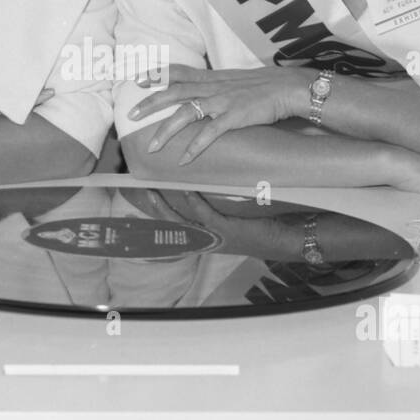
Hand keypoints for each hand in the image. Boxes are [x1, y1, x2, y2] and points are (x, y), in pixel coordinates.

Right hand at [122, 187, 307, 259]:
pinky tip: (188, 192)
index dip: (152, 209)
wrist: (283, 240)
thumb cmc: (259, 225)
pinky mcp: (227, 231)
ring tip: (152, 190)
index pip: (171, 222)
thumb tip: (202, 179)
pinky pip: (206, 217)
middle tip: (136, 190)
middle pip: (168, 223)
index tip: (136, 193)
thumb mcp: (232, 215)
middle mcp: (204, 238)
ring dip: (165, 206)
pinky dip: (195, 204)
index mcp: (203, 234)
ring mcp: (214, 236)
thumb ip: (215, 202)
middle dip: (150, 207)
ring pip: (181, 221)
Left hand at [127, 64, 308, 163]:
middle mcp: (212, 87)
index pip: (178, 72)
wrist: (287, 87)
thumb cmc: (263, 86)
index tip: (138, 80)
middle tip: (132, 114)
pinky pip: (210, 134)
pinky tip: (184, 161)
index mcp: (211, 78)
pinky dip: (195, 147)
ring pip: (186, 114)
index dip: (157, 74)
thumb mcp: (233, 81)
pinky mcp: (234, 117)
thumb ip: (215, 86)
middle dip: (151, 103)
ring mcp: (222, 101)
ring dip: (166, 131)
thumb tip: (200, 95)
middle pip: (174, 92)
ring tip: (152, 147)